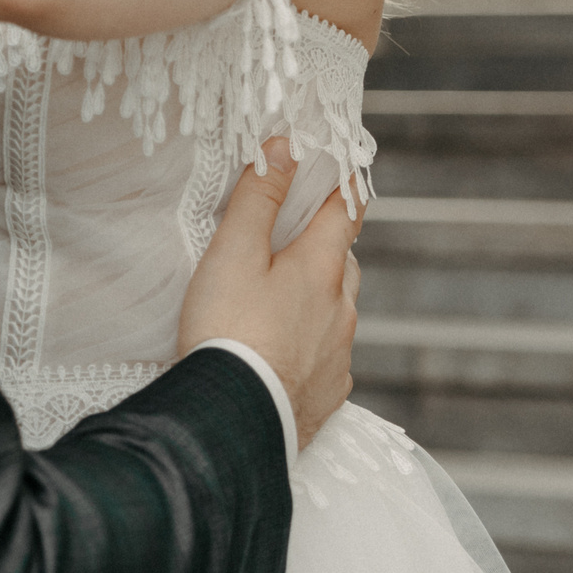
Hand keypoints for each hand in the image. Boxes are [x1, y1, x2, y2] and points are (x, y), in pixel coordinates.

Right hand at [176, 144, 360, 447]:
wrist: (233, 423)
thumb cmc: (227, 332)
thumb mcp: (233, 254)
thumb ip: (259, 198)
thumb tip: (286, 148)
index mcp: (321, 270)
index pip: (345, 212)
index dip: (344, 186)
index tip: (342, 170)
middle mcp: (341, 311)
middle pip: (343, 263)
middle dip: (326, 246)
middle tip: (296, 239)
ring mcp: (339, 357)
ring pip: (338, 312)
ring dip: (320, 299)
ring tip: (282, 301)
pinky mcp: (329, 395)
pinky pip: (329, 358)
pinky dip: (312, 346)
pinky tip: (284, 354)